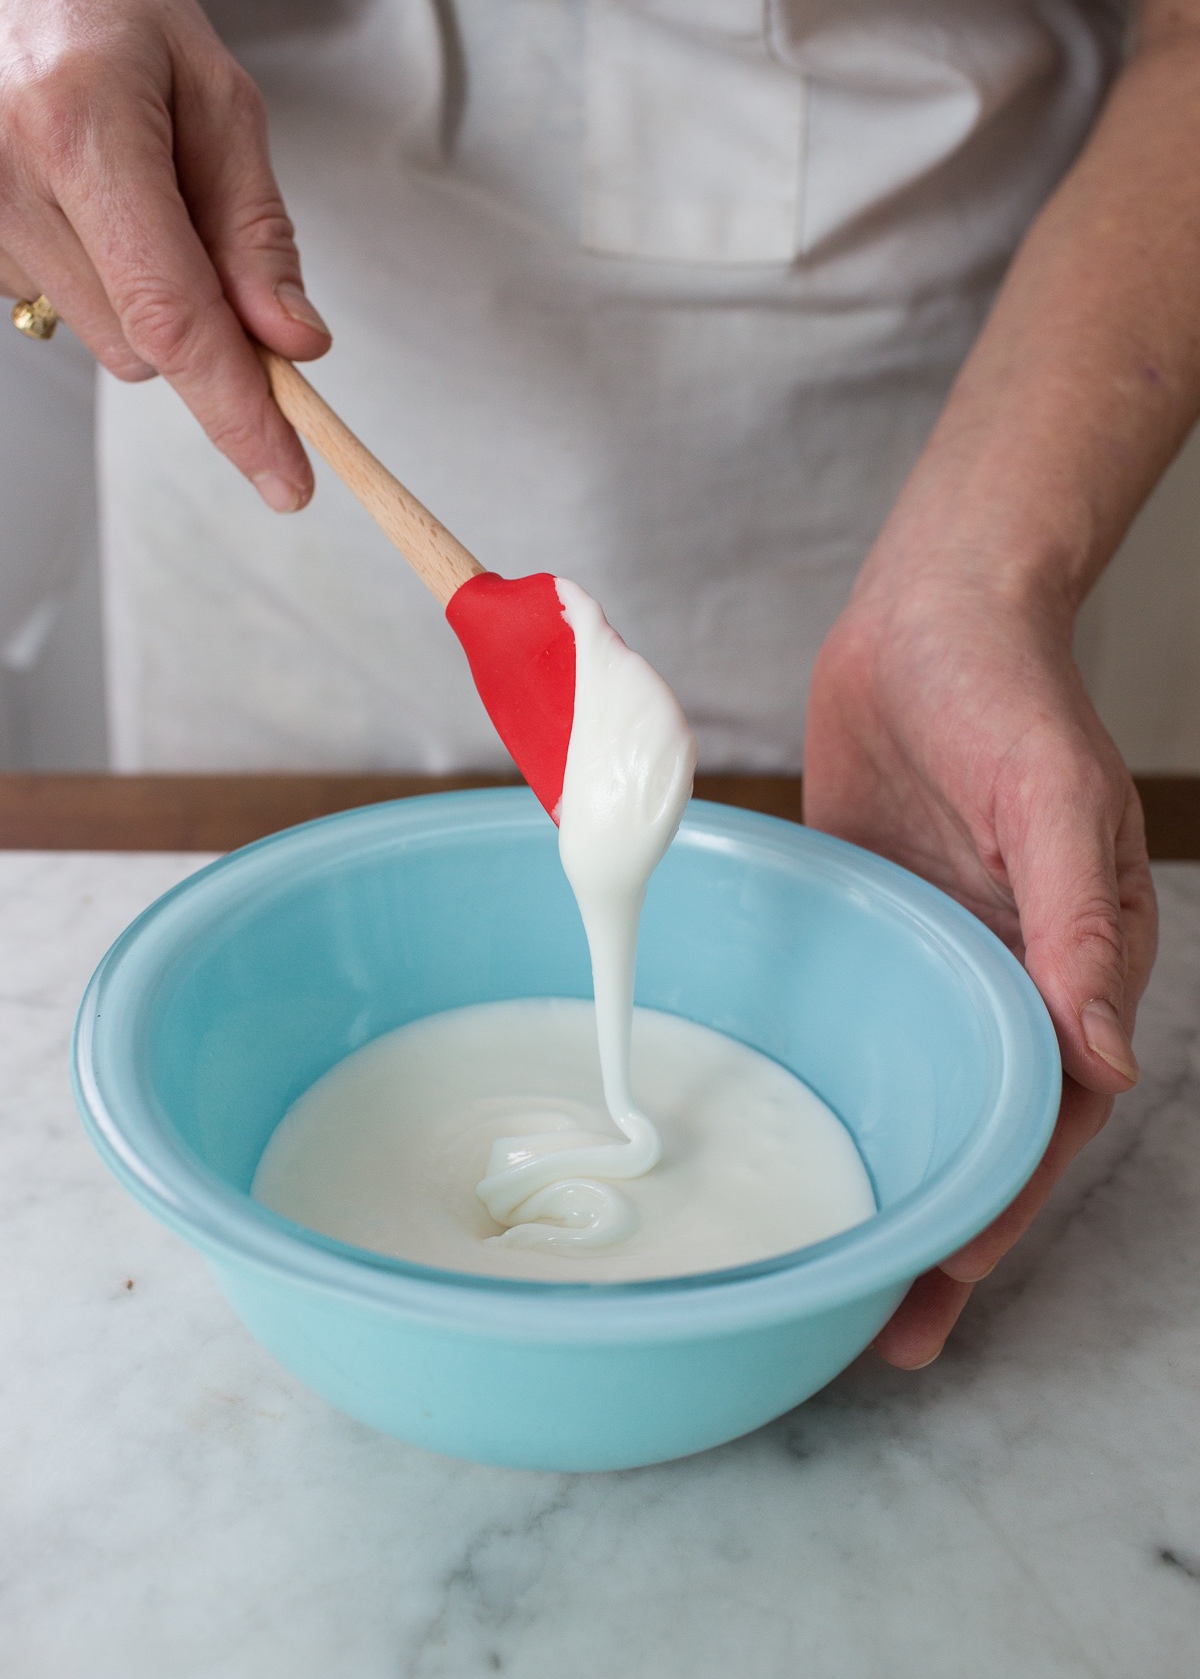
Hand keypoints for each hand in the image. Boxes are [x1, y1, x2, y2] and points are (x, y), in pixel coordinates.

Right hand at [0, 0, 328, 509]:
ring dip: (147, 293)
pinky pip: (63, 307)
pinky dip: (99, 275)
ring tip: (126, 181)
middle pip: (146, 342)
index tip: (288, 479)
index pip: (176, 315)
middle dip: (206, 324)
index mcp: (83, 125)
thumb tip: (294, 345)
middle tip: (206, 224)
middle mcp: (9, 176)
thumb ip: (255, 228)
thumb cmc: (104, 4)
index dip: (239, 412)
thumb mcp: (215, 91)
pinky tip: (80, 194)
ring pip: (108, 337)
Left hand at [804, 569, 1157, 1368]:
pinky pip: (858, 1020)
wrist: (930, 611)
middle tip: (882, 1331)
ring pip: (917, 1090)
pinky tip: (799, 1132)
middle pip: (979, 1126)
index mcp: (1073, 962)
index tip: (950, 1278)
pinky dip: (841, 1084)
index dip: (1003, 1202)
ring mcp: (934, 955)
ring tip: (837, 1272)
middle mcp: (1007, 975)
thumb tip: (1105, 1058)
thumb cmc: (1011, 692)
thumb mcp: (1054, 801)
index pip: (1045, 1114)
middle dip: (943, 1228)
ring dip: (889, 1174)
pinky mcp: (873, 925)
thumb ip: (1074, 928)